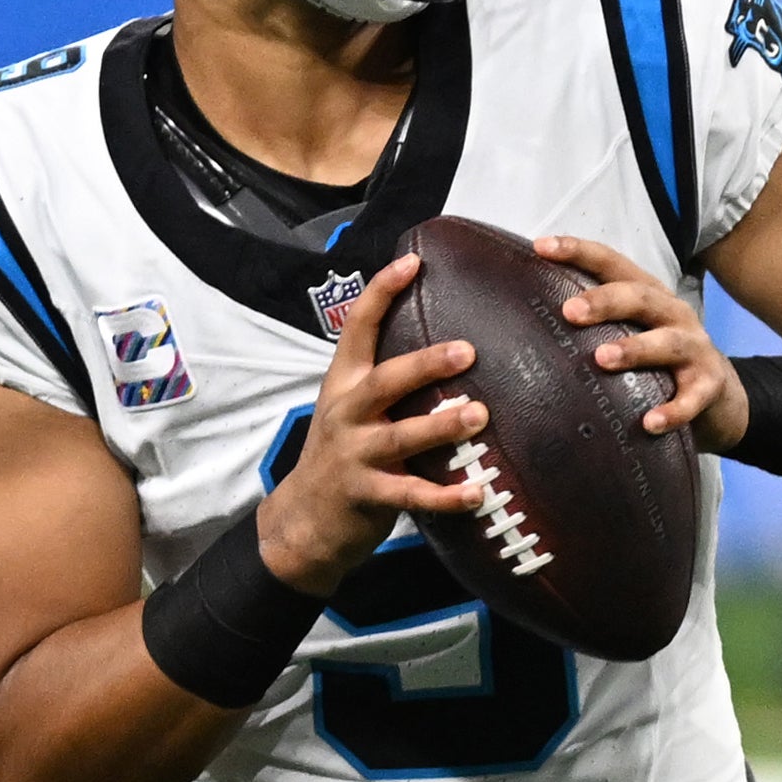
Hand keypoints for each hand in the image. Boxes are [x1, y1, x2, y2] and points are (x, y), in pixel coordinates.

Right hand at [255, 253, 491, 595]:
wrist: (303, 519)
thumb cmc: (341, 455)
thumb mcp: (350, 408)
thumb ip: (387, 380)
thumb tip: (448, 343)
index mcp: (343, 384)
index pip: (357, 328)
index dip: (381, 293)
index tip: (412, 262)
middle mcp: (346, 414)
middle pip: (383, 382)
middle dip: (424, 365)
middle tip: (467, 351)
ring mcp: (354, 456)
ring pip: (400, 437)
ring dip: (440, 426)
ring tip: (479, 415)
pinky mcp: (367, 495)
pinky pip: (411, 496)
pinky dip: (445, 496)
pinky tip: (477, 492)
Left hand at [536, 234, 748, 450]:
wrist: (718, 396)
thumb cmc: (655, 360)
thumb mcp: (629, 331)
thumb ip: (592, 323)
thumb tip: (520, 319)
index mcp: (647, 295)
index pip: (612, 264)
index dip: (579, 252)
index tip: (540, 246)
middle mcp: (672, 314)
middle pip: (640, 298)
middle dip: (605, 301)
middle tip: (569, 311)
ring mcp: (694, 348)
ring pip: (667, 343)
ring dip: (635, 349)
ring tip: (602, 359)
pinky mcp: (709, 386)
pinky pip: (692, 398)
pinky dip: (673, 410)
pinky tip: (649, 423)